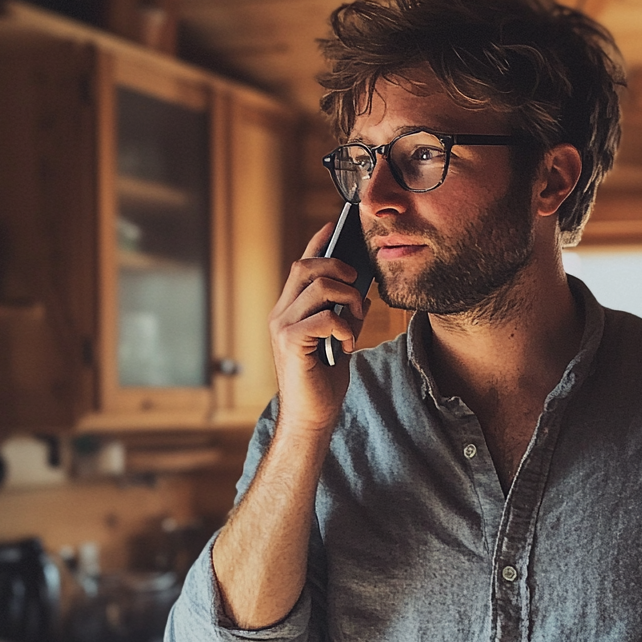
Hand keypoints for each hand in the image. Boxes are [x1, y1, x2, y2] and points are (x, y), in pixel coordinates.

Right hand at [267, 223, 368, 432]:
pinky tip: (346, 344)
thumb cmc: (324, 380)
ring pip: (318, 287)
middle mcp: (280, 313)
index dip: (317, 242)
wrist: (312, 416)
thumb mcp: (338, 338)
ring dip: (347, 298)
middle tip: (357, 287)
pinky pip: (325, 317)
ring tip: (354, 320)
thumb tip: (361, 293)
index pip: (301, 265)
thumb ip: (344, 314)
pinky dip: (344, 326)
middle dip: (338, 267)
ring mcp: (282, 327)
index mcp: (290, 309)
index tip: (334, 225)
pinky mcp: (291, 343)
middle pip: (306, 266)